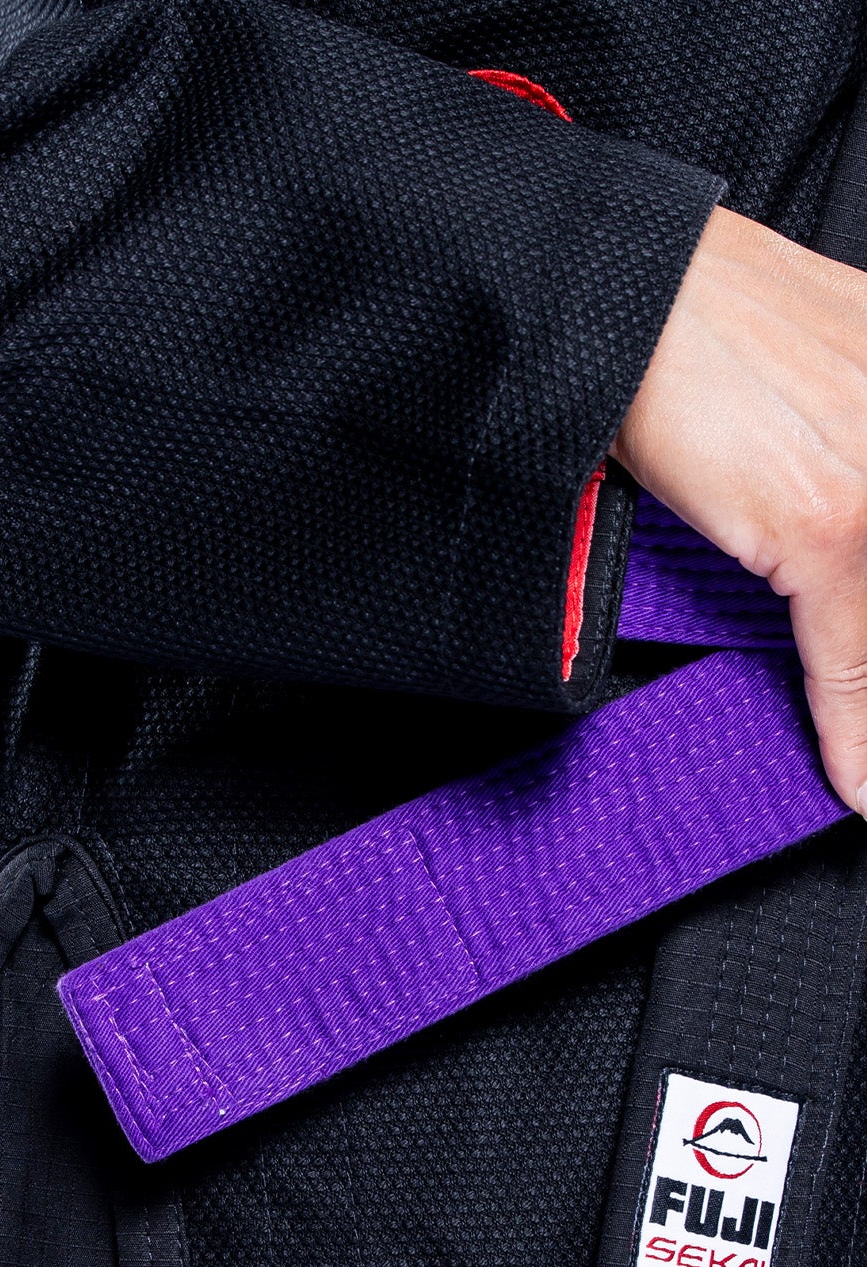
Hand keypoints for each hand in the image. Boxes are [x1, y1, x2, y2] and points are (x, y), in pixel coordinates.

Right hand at [612, 204, 866, 813]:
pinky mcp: (831, 517)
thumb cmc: (694, 318)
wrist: (618, 291)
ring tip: (863, 767)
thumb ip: (848, 449)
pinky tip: (855, 781)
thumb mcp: (812, 377)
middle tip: (861, 740)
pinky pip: (853, 656)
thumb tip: (841, 559)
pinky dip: (850, 731)